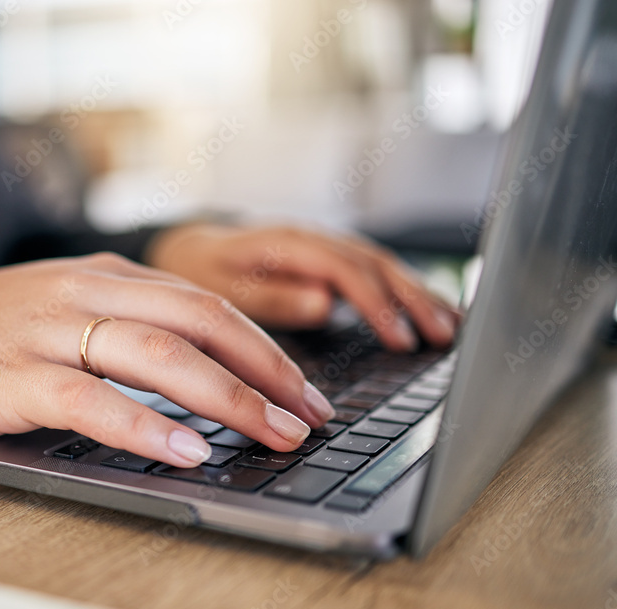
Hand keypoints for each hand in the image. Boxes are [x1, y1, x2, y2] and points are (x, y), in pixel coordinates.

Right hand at [0, 253, 335, 467]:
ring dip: (229, 398)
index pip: (207, 303)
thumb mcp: (65, 309)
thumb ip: (126, 328)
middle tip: (309, 416)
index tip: (303, 389)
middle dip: (268, 371)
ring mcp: (52, 331)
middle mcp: (88, 293)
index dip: (266, 347)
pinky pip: (94, 400)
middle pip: (201, 321)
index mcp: (107, 277)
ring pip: (161, 356)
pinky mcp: (17, 377)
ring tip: (272, 435)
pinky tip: (187, 452)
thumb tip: (201, 374)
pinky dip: (147, 427)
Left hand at [145, 223, 458, 350]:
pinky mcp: (326, 260)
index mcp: (287, 243)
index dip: (377, 304)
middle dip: (413, 298)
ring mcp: (322, 247)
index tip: (401, 339)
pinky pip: (372, 270)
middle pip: (375, 263)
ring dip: (417, 293)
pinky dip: (403, 290)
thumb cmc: (201, 271)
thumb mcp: (221, 287)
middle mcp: (311, 239)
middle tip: (444, 335)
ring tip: (451, 326)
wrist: (187, 248)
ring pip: (381, 264)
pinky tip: (426, 310)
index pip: (346, 269)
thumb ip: (270, 297)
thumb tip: (324, 303)